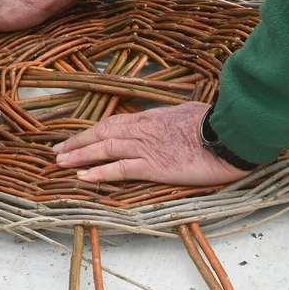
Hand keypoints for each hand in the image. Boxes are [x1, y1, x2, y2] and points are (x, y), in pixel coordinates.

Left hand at [54, 102, 251, 185]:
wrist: (230, 135)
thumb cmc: (216, 123)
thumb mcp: (189, 113)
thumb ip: (172, 118)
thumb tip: (168, 120)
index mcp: (151, 117)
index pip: (114, 122)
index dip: (92, 131)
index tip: (78, 137)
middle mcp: (143, 130)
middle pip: (102, 134)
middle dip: (78, 143)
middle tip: (58, 151)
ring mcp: (146, 147)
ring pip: (105, 149)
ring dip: (80, 156)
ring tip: (61, 163)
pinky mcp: (154, 166)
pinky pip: (120, 169)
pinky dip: (99, 172)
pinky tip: (83, 176)